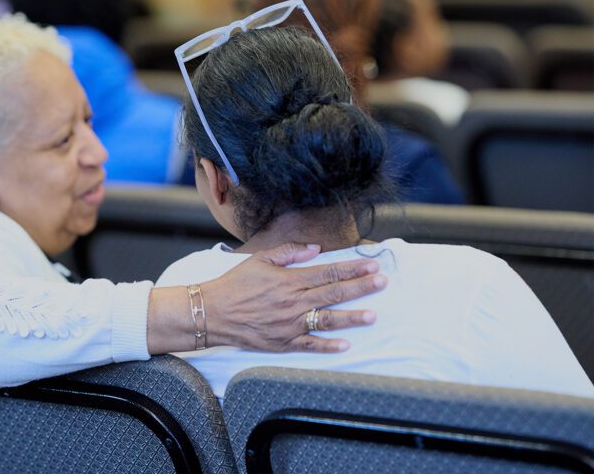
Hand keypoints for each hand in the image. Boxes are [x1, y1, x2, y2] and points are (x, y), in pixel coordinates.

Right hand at [200, 242, 384, 352]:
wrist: (212, 312)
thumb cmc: (235, 284)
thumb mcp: (260, 259)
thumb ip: (289, 251)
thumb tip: (315, 249)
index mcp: (289, 279)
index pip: (328, 272)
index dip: (352, 269)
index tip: (371, 266)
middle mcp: (293, 302)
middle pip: (334, 293)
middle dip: (361, 288)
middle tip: (383, 283)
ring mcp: (289, 324)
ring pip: (327, 320)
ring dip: (352, 318)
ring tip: (373, 315)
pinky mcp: (282, 342)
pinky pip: (309, 345)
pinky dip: (328, 346)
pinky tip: (346, 345)